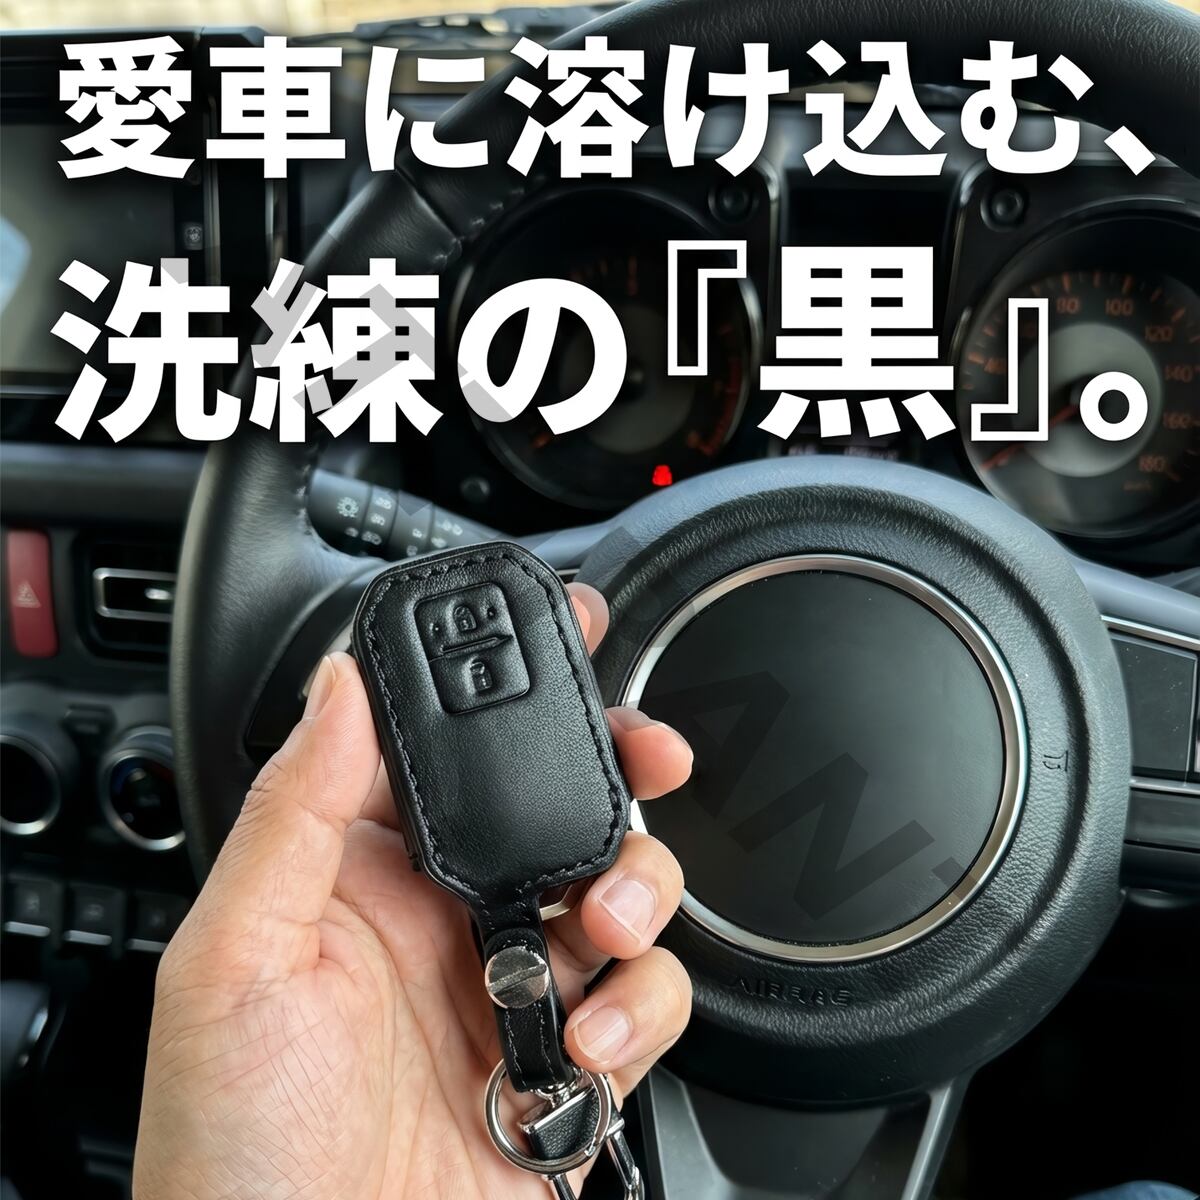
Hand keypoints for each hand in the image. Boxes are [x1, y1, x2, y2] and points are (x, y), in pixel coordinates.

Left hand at [134, 583, 692, 1199]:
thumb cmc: (233, 1147)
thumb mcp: (235, 960)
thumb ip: (292, 811)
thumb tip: (338, 684)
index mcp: (366, 875)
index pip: (449, 752)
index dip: (507, 691)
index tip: (565, 636)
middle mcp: (449, 920)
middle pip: (557, 807)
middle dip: (616, 767)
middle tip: (650, 752)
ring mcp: (514, 988)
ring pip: (620, 888)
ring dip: (640, 887)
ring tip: (608, 923)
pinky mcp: (569, 1062)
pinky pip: (647, 999)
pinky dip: (645, 1007)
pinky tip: (587, 1045)